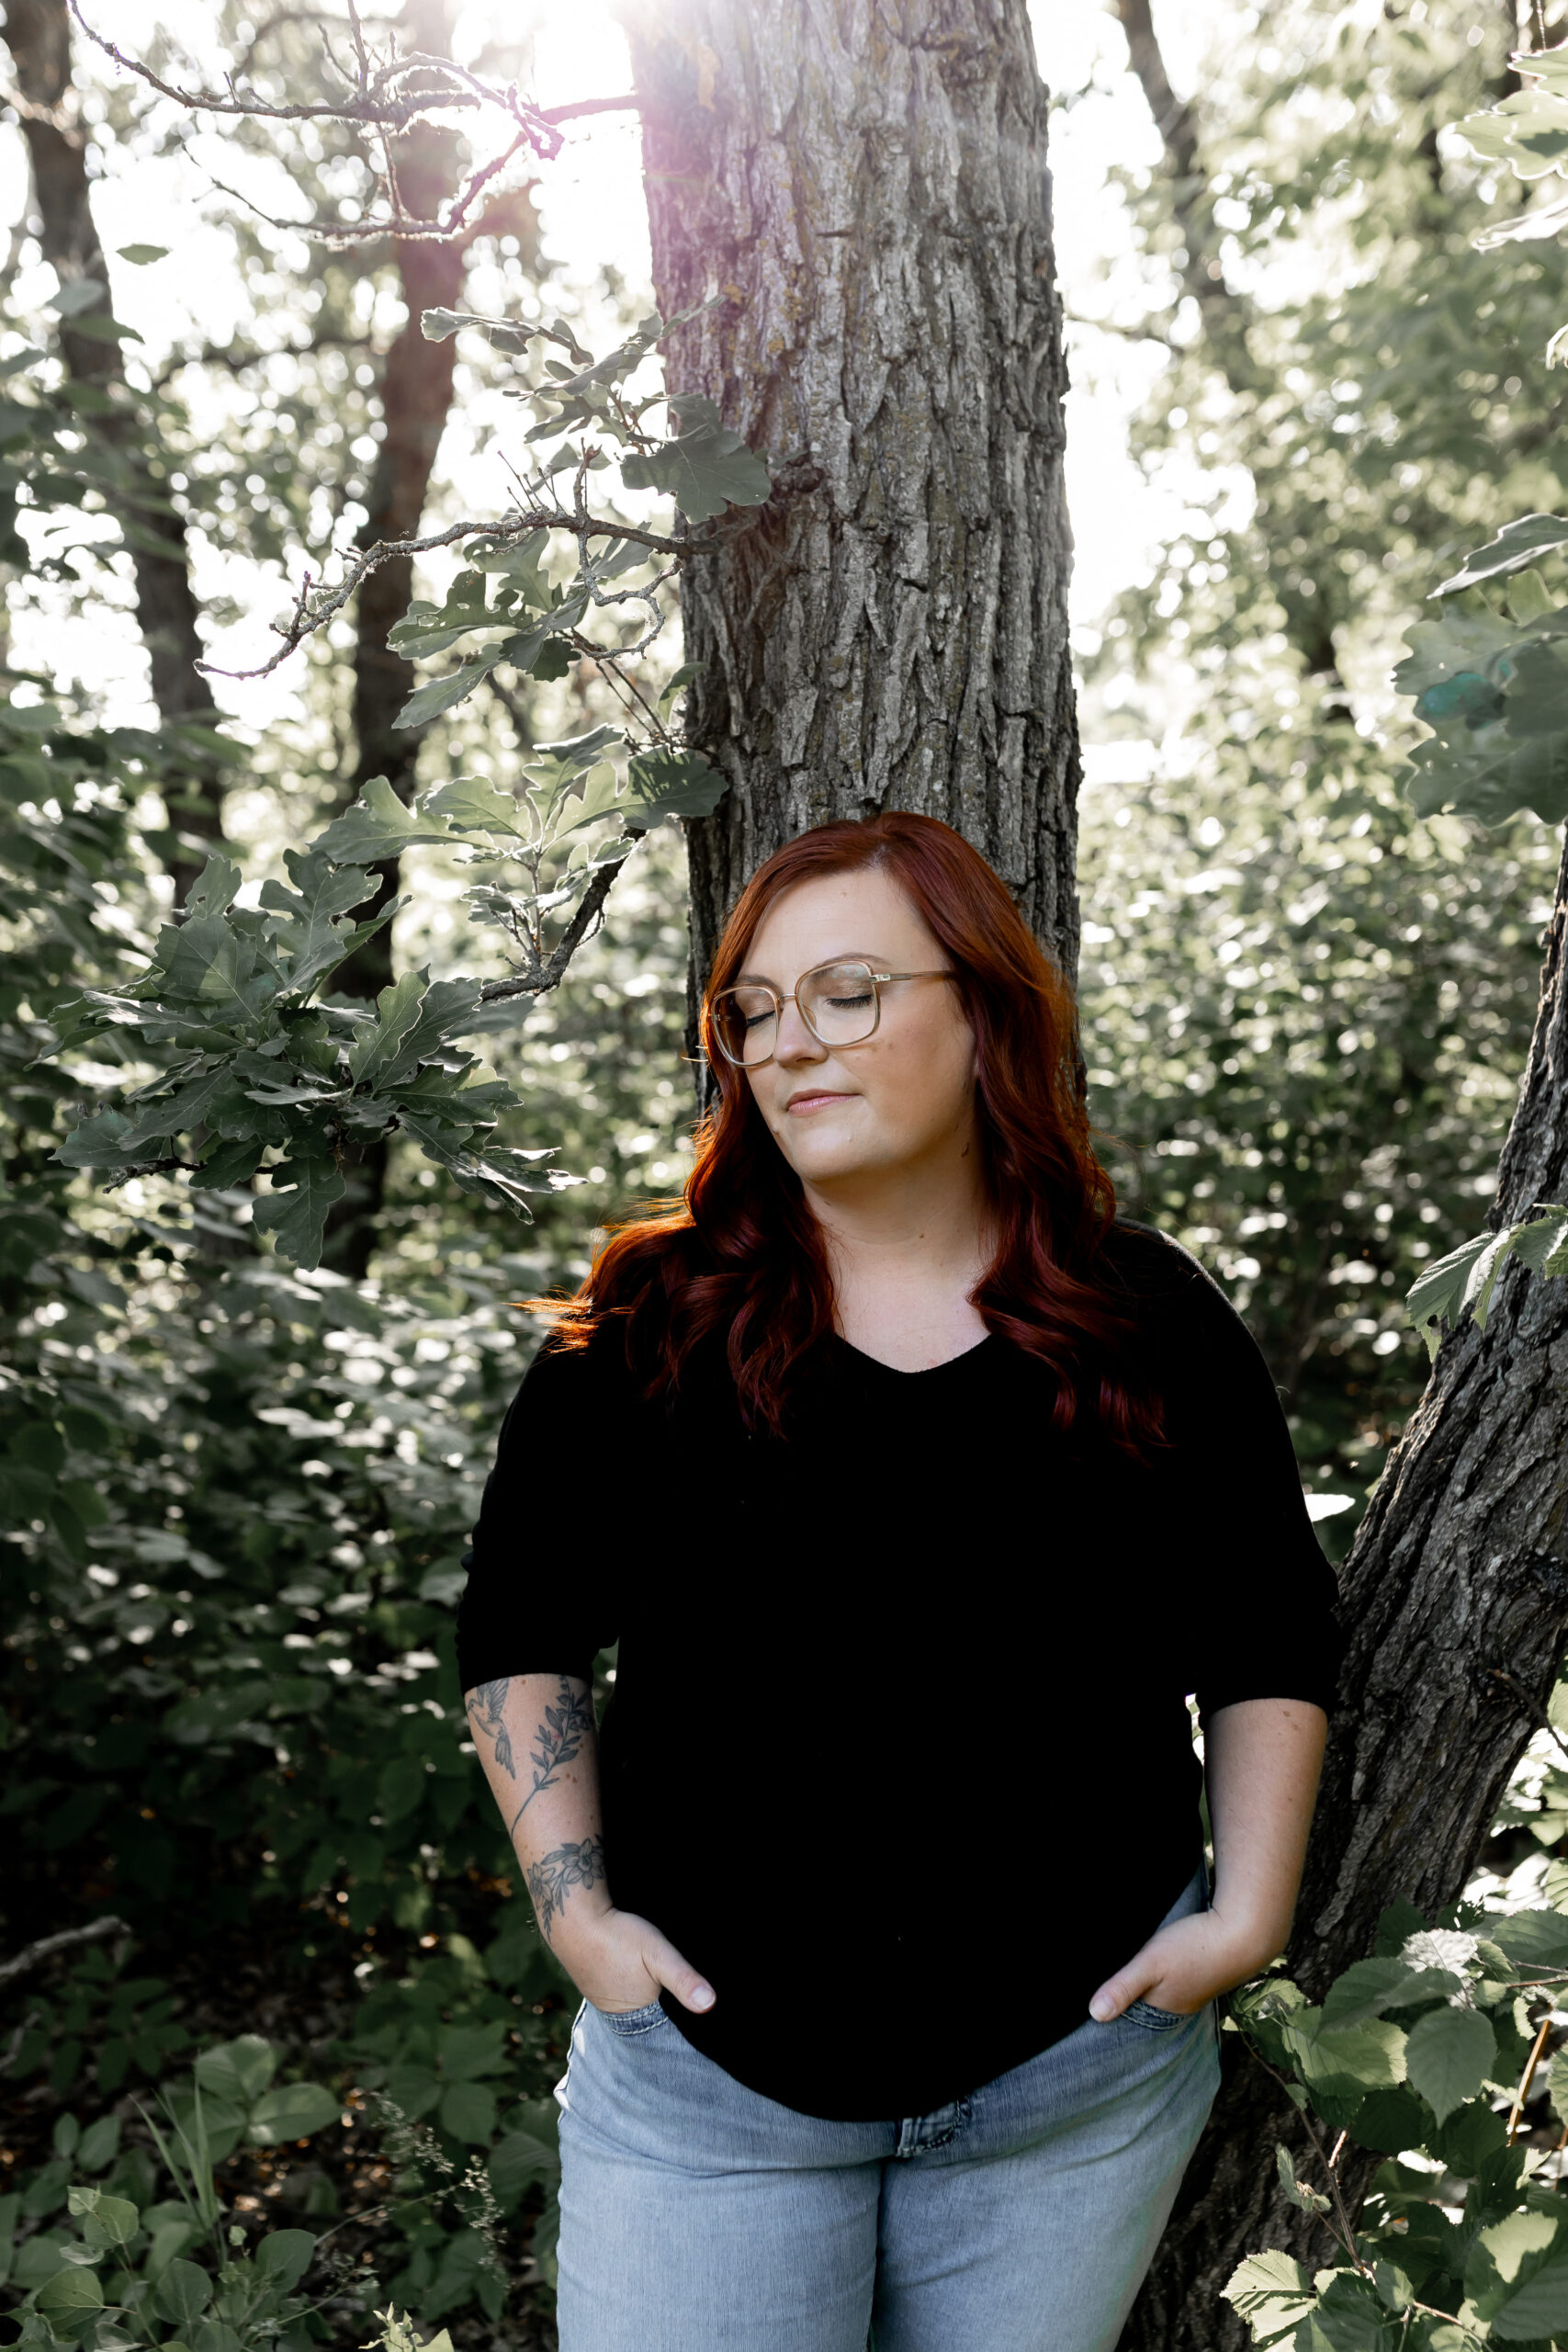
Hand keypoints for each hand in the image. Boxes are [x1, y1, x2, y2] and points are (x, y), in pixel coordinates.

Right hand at [556, 1903, 715, 2017]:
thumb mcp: (658, 1953)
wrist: (573, 1916)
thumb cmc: (617, 1936)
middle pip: (645, 2009)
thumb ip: (683, 1979)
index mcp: (632, 2013)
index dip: (676, 2010)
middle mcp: (613, 2010)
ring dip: (640, 1987)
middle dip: (659, 2000)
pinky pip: (614, 1981)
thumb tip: (710, 2005)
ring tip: (652, 1972)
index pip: (662, 2021)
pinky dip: (624, 1976)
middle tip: (672, 1980)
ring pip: (629, 1995)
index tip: (691, 2000)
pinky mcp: (590, 1975)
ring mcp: (598, 1993)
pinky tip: (629, 1963)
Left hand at [1088, 1904, 1277, 2022]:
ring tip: (1131, 1971)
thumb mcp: (1151, 1964)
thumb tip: (1094, 2014)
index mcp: (1168, 2008)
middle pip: (1149, 2002)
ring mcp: (1197, 1986)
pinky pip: (1179, 1973)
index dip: (1116, 2005)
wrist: (1245, 1931)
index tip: (1094, 1999)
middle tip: (1107, 1982)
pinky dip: (1168, 1968)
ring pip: (1165, 1987)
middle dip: (1131, 1994)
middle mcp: (1183, 2003)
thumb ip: (1123, 1987)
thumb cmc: (1195, 1948)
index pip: (1134, 2015)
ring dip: (1151, 1979)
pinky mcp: (1205, 1967)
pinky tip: (1163, 1958)